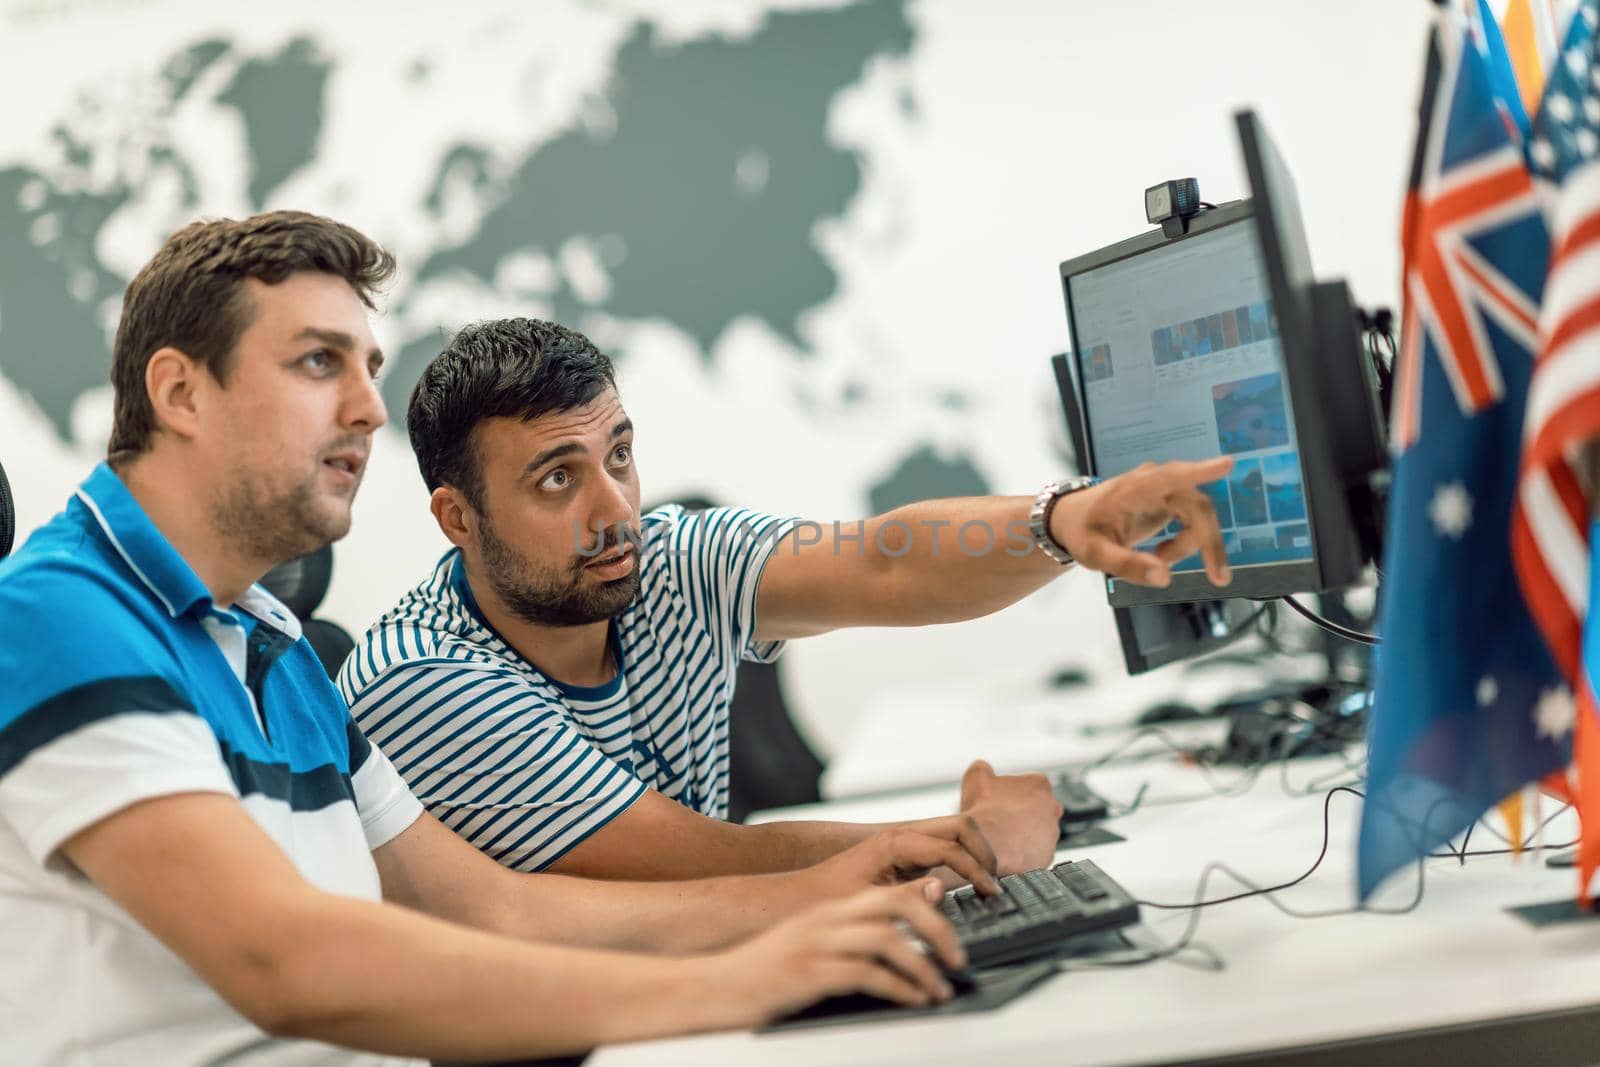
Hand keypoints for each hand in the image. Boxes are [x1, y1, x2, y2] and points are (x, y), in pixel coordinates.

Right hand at [696, 880, 965, 1027]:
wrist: (716, 987)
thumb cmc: (765, 971)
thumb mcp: (813, 944)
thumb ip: (853, 934)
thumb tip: (902, 936)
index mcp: (832, 909)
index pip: (893, 893)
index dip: (931, 908)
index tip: (953, 934)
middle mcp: (827, 919)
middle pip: (898, 906)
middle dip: (938, 931)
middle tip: (958, 959)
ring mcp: (817, 944)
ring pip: (888, 940)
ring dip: (924, 966)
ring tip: (940, 988)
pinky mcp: (809, 974)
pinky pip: (866, 975)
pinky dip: (899, 988)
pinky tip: (913, 1000)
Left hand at [806, 817, 1001, 898]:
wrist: (804, 893)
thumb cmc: (830, 898)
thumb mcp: (867, 902)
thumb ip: (906, 896)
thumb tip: (942, 888)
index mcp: (896, 841)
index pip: (951, 846)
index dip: (976, 870)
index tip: (990, 893)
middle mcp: (904, 835)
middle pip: (961, 826)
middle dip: (984, 851)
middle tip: (996, 883)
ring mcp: (907, 843)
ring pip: (956, 834)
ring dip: (977, 854)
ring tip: (989, 885)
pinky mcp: (908, 856)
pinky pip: (946, 848)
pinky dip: (965, 861)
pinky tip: (971, 887)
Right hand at [954, 759, 1061, 874]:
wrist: (987, 851)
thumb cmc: (983, 812)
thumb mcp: (975, 777)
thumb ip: (982, 767)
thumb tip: (983, 768)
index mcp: (1039, 783)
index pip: (1026, 784)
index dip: (1008, 792)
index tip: (995, 801)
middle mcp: (1053, 807)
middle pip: (1035, 807)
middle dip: (1020, 812)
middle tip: (999, 819)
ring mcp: (1053, 833)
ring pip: (1037, 830)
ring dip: (1023, 833)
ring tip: (1001, 838)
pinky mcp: (1048, 855)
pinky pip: (1036, 851)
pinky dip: (1024, 852)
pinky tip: (1007, 852)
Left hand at [1049, 457, 1233, 587]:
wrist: (1074, 520)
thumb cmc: (1083, 532)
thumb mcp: (1096, 555)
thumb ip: (1128, 565)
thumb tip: (1164, 578)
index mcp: (1134, 489)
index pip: (1170, 476)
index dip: (1200, 471)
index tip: (1228, 464)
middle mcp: (1154, 483)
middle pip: (1197, 506)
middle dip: (1209, 542)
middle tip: (1218, 578)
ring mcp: (1165, 489)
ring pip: (1199, 516)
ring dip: (1190, 546)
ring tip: (1159, 562)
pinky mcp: (1170, 500)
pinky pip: (1193, 521)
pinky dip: (1186, 543)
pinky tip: (1163, 554)